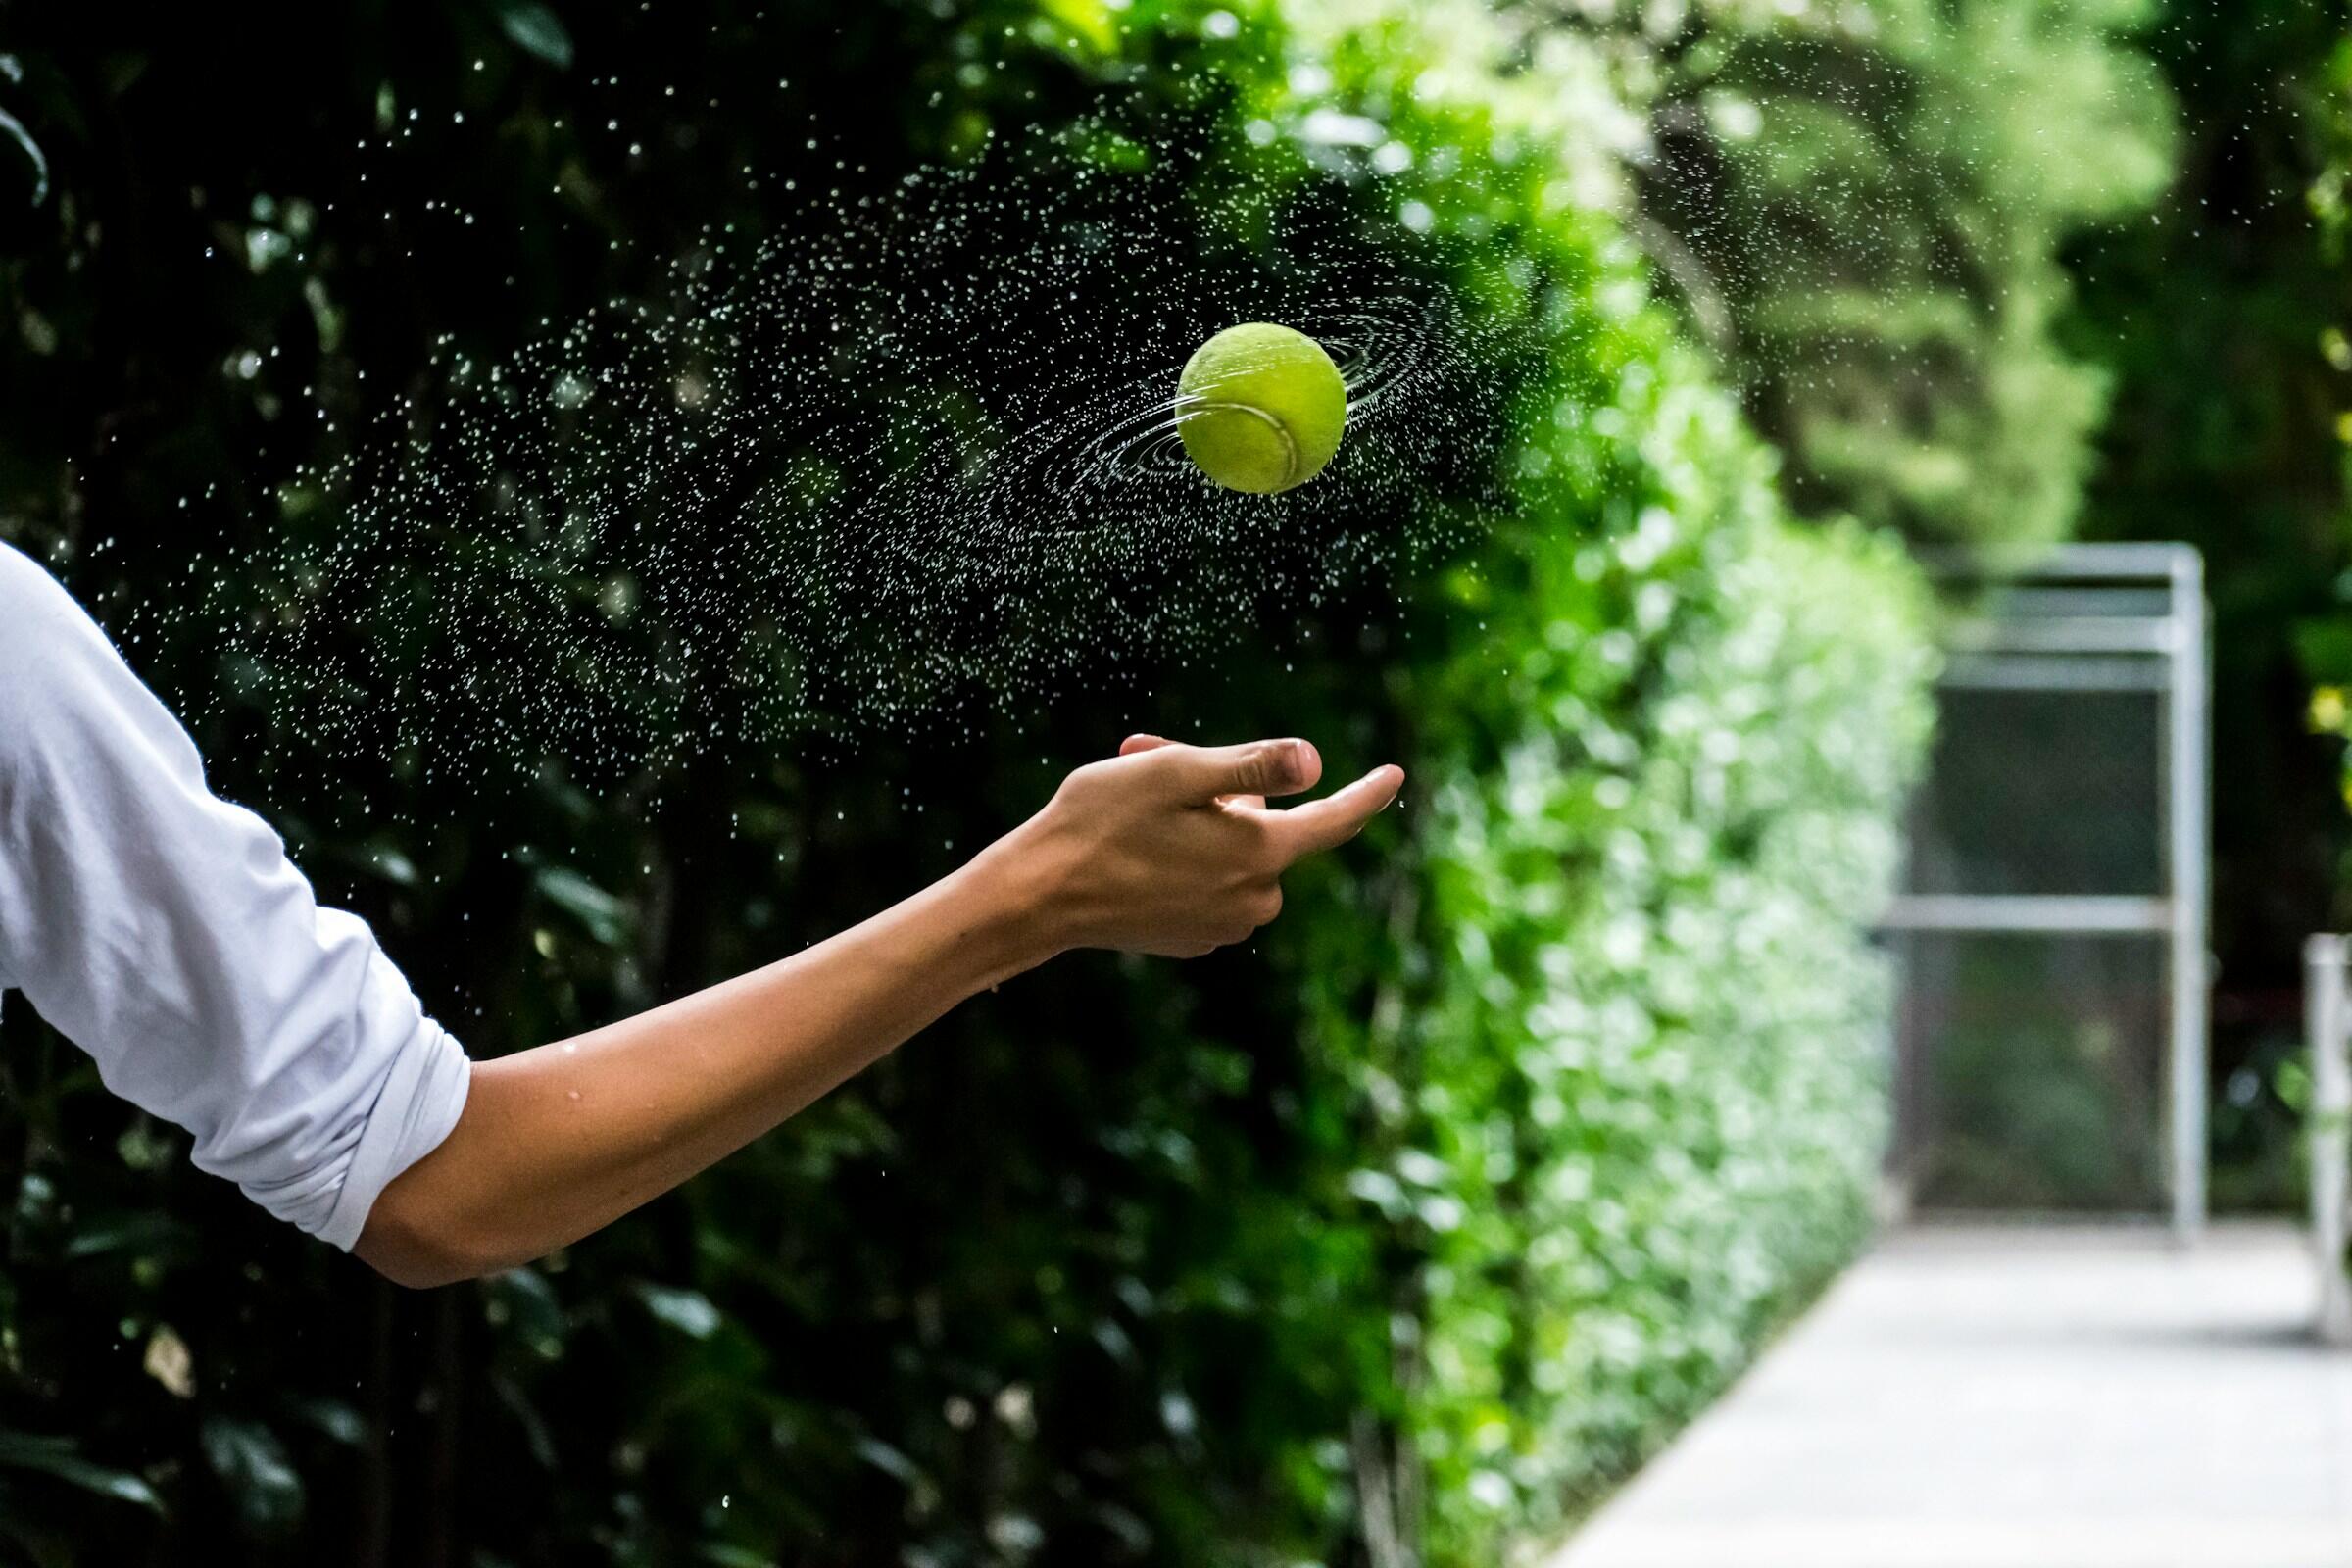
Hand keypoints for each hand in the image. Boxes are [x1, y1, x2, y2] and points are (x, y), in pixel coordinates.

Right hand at [992, 735, 1404, 958]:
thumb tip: (1316, 763)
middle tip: (1155, 759)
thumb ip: (1253, 765)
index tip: (1396, 775)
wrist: (1039, 897)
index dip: (1366, 793)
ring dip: (1197, 821)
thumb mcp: (1177, 772)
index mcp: (1259, 854)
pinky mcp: (1192, 938)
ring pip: (1233, 852)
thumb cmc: (1100, 823)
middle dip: (1223, 791)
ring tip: (1134, 807)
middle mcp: (1254, 898)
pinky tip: (1130, 849)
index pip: (1333, 821)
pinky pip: (1208, 883)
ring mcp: (1223, 925)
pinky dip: (1181, 857)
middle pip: (1265, 825)